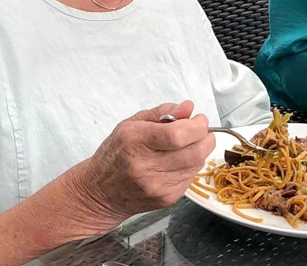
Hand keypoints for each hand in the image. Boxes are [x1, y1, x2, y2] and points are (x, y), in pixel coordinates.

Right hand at [73, 100, 214, 223]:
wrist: (101, 192)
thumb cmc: (116, 154)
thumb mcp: (131, 124)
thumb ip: (163, 112)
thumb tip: (188, 107)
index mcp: (135, 141)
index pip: (178, 135)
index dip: (197, 126)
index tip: (199, 120)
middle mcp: (145, 166)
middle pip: (194, 152)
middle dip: (205, 137)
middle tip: (200, 131)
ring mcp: (157, 186)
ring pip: (196, 165)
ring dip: (199, 151)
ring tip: (186, 145)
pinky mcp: (166, 199)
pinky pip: (190, 178)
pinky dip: (190, 166)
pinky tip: (177, 162)